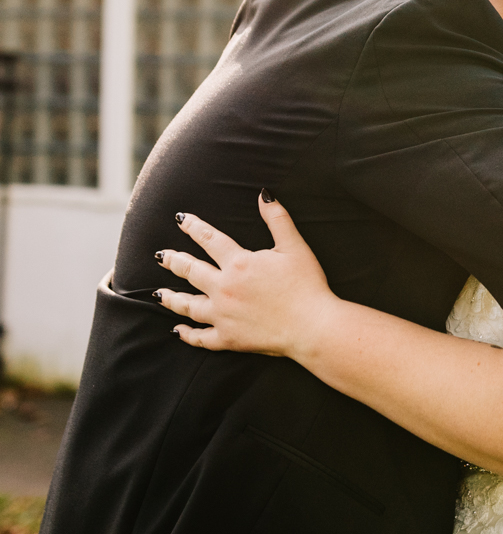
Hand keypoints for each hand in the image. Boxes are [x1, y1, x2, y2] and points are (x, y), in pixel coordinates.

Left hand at [155, 194, 336, 356]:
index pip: (209, 239)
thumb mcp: (294, 246)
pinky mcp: (229, 339)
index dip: (194, 227)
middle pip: (191, 271)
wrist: (312, 326)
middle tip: (160, 256)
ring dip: (172, 298)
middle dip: (174, 261)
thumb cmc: (307, 285)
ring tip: (159, 293)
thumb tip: (264, 194)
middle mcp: (224, 288)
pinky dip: (188, 334)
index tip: (180, 219)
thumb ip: (277, 219)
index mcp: (238, 263)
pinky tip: (178, 330)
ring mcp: (223, 316)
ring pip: (189, 305)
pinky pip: (201, 338)